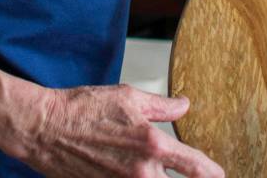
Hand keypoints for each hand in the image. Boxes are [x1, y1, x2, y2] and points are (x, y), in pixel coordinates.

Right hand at [0, 61, 223, 177]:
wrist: (47, 128)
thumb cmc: (84, 109)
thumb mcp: (129, 97)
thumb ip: (162, 106)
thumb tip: (184, 105)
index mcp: (151, 144)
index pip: (193, 166)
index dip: (211, 172)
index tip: (219, 174)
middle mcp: (141, 173)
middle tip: (198, 175)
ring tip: (163, 171)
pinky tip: (143, 175)